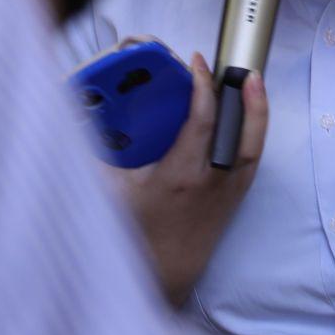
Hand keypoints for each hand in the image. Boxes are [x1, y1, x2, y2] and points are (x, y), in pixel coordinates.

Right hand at [120, 51, 267, 304]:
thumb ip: (98, 153)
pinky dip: (254, 129)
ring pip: (253, 143)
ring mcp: (228, 189)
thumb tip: (76, 118)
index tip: (197, 62)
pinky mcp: (237, 196)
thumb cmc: (136, 230)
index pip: (200, 121)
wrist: (163, 272)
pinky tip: (251, 109)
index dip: (201, 86)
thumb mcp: (111, 189)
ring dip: (257, 109)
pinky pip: (251, 155)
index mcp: (179, 175)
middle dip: (241, 93)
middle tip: (236, 66)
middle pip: (237, 128)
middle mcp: (210, 181)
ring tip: (254, 80)